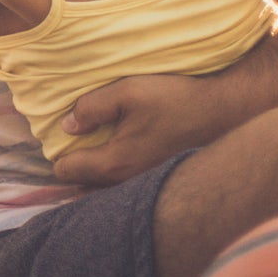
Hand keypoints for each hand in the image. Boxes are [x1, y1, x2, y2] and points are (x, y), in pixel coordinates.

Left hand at [51, 74, 214, 185]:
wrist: (219, 112)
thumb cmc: (173, 100)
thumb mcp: (126, 92)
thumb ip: (91, 108)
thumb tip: (67, 125)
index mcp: (113, 162)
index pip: (64, 171)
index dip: (58, 149)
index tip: (64, 131)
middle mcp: (124, 181)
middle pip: (79, 182)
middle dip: (72, 160)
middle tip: (77, 134)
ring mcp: (140, 184)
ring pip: (99, 184)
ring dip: (90, 165)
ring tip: (94, 139)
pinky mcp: (151, 179)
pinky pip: (117, 182)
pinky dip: (108, 169)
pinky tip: (117, 145)